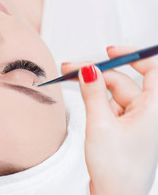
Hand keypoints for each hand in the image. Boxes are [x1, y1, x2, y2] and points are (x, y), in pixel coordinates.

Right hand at [61, 46, 157, 194]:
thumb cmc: (117, 168)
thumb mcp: (100, 125)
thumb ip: (93, 93)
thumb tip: (88, 69)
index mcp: (153, 109)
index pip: (152, 70)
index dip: (133, 56)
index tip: (110, 52)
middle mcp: (147, 112)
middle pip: (123, 81)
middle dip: (98, 73)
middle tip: (72, 68)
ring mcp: (135, 120)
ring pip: (113, 93)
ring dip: (93, 87)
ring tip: (70, 81)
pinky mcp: (124, 127)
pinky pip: (109, 105)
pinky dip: (95, 100)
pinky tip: (82, 99)